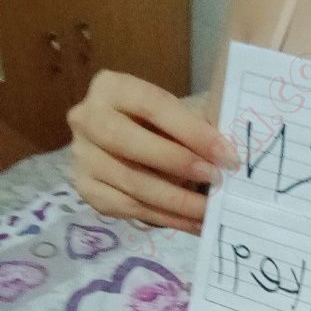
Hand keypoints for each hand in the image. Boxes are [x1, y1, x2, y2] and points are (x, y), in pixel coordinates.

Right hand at [67, 71, 239, 234]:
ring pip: (132, 183)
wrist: (132, 144)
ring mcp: (82, 156)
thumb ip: (200, 125)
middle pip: (131, 143)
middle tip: (217, 180)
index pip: (153, 105)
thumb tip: (228, 152)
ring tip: (210, 210)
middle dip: (179, 164)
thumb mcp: (181, 114)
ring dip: (177, 201)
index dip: (192, 132)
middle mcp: (87, 118)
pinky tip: (193, 224)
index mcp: (111, 87)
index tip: (227, 155)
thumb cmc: (164, 125)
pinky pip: (129, 208)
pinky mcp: (86, 188)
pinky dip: (167, 219)